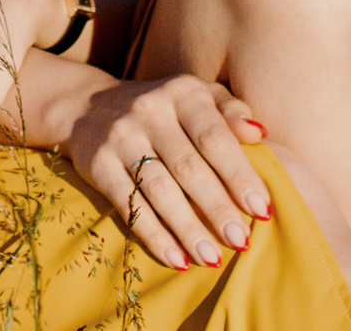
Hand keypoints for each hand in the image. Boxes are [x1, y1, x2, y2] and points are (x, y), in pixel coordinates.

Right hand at [43, 72, 272, 271]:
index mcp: (182, 92)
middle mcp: (149, 110)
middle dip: (217, 208)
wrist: (88, 106)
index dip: (239, 175)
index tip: (261, 209)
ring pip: (159, 190)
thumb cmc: (163, 109)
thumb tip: (258, 134)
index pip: (215, 137)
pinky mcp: (97, 164)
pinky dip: (154, 235)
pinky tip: (176, 259)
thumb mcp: (196, 97)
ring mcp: (120, 136)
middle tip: (241, 241)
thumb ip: (230, 111)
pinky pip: (129, 205)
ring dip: (188, 229)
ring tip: (212, 258)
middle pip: (188, 167)